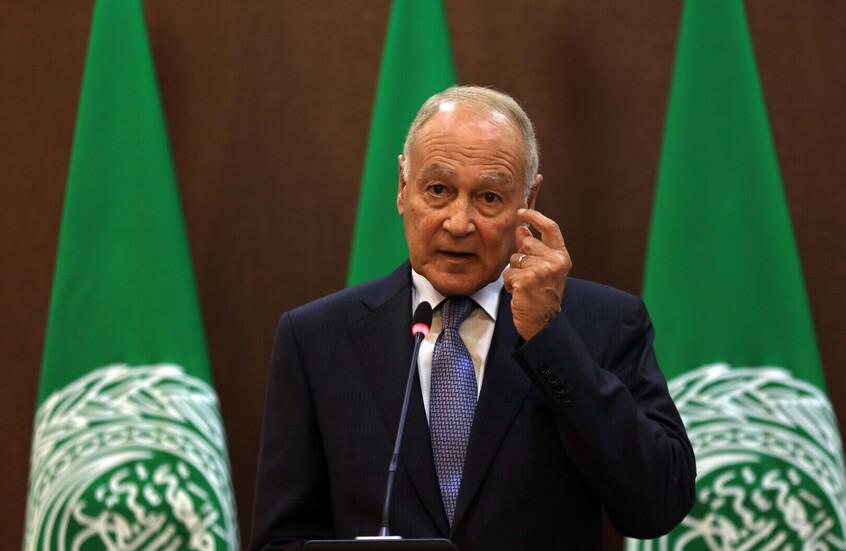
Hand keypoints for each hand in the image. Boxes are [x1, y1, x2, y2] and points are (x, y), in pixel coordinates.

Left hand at [503, 208, 571, 340]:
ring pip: (514, 259)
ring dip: (514, 273)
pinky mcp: (527, 280)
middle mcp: (555, 261)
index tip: (522, 212)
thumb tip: (521, 228)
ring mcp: (541, 270)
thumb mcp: (543, 269)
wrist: (543, 322)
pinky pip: (508, 273)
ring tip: (525, 286)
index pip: (550, 227)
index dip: (535, 216)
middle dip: (521, 257)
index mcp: (562, 256)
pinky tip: (519, 293)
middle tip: (529, 276)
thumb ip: (533, 248)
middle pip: (526, 243)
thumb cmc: (542, 296)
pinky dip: (509, 284)